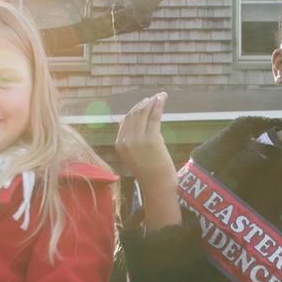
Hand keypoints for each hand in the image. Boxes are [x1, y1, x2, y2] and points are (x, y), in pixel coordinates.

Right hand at [116, 92, 182, 230]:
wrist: (157, 185)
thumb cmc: (149, 170)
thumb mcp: (133, 153)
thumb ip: (129, 137)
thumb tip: (122, 119)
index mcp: (119, 144)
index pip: (125, 119)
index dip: (136, 108)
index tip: (146, 102)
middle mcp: (126, 141)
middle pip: (134, 114)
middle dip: (145, 103)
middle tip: (155, 97)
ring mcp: (138, 140)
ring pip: (143, 113)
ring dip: (152, 101)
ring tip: (160, 96)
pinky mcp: (151, 140)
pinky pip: (154, 117)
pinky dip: (158, 105)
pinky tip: (162, 98)